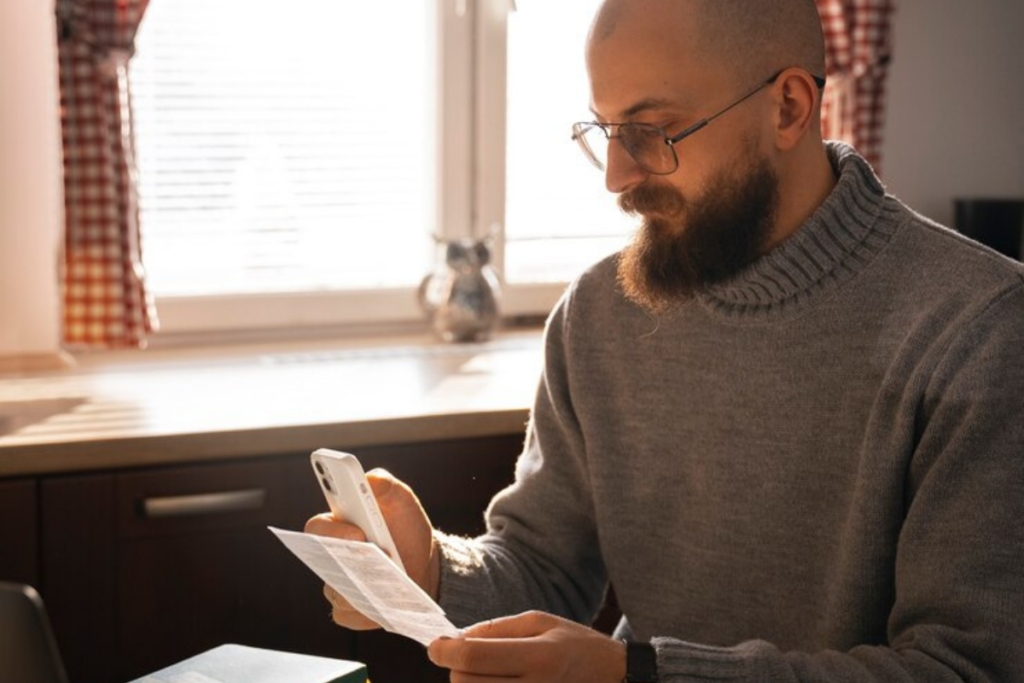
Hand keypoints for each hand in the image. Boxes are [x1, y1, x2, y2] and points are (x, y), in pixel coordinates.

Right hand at [304, 469, 439, 629]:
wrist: (424, 563)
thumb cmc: (405, 527)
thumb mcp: (401, 500)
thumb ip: (384, 483)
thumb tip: (369, 478)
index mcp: (338, 524)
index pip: (317, 527)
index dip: (333, 530)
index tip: (358, 532)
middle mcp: (330, 555)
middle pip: (322, 563)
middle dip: (347, 561)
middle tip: (374, 560)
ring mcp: (336, 584)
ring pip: (335, 590)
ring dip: (360, 587)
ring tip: (387, 584)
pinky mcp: (348, 610)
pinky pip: (347, 613)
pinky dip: (366, 610)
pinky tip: (386, 603)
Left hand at [427, 611, 626, 682]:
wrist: (611, 678)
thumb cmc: (574, 645)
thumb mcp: (540, 622)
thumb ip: (496, 629)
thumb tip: (456, 639)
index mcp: (539, 657)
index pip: (473, 657)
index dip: (444, 650)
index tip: (435, 645)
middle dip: (456, 667)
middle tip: (468, 656)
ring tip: (487, 671)